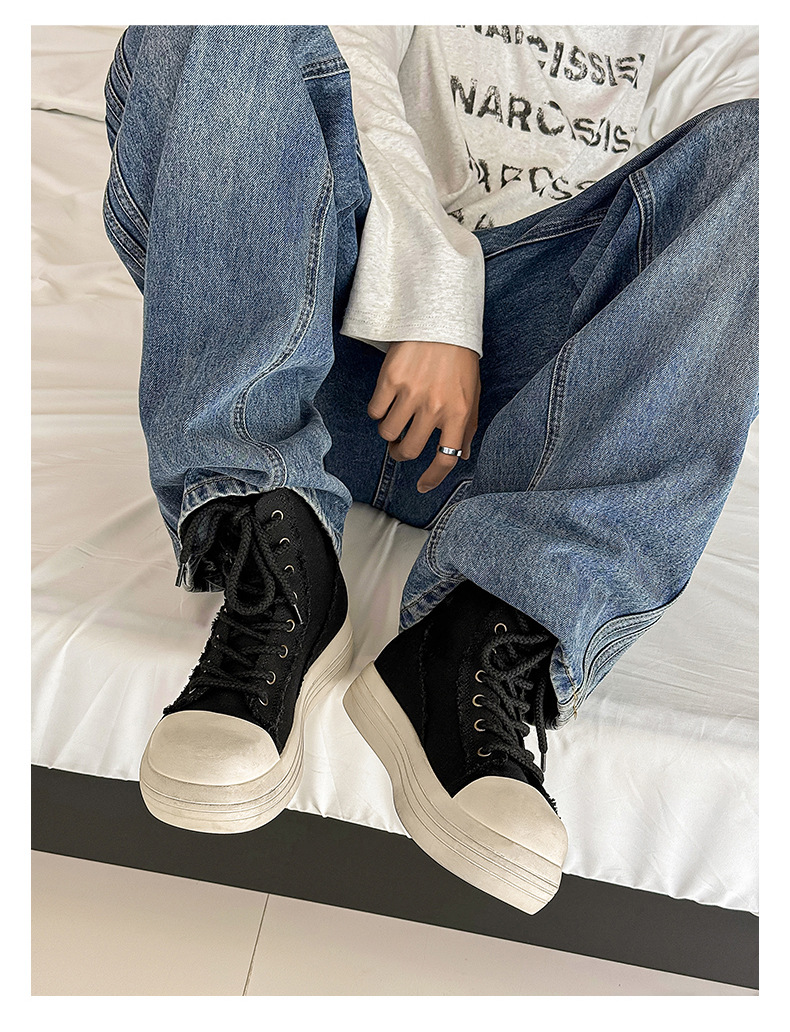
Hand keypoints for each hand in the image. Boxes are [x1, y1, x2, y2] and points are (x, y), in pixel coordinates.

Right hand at [367, 340, 480, 492]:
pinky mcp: (390, 380)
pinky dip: (378, 411)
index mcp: (459, 413)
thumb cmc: (458, 360)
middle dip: (401, 453)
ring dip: (389, 432)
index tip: (423, 486)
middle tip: (399, 447)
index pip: (446, 458)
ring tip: (395, 419)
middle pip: (409, 450)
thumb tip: (460, 455)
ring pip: (388, 433)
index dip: (433, 477)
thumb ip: (467, 426)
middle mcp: (435, 406)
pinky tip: (386, 401)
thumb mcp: (471, 394)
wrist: (440, 321)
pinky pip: (375, 411)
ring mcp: (411, 393)